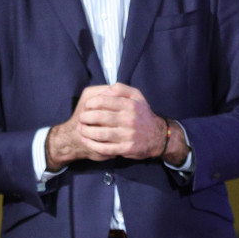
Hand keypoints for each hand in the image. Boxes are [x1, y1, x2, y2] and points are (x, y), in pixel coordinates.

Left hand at [46, 84, 181, 166]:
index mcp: (130, 104)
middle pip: (99, 117)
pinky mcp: (127, 148)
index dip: (90, 103)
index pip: (103, 101)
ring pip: (100, 133)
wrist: (158, 136)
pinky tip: (86, 141)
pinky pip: (105, 148)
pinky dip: (92, 145)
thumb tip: (104, 91)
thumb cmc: (142, 114)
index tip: (86, 106)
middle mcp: (130, 119)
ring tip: (80, 129)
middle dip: (85, 117)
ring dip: (86, 131)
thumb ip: (120, 89)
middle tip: (80, 118)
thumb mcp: (136, 96)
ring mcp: (128, 135)